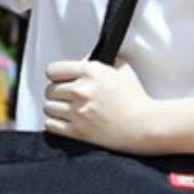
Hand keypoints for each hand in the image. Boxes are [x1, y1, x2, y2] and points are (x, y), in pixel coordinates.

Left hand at [43, 59, 158, 153]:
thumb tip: (81, 61)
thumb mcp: (122, 69)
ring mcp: (78, 112)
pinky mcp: (78, 131)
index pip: (53, 69)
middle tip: (66, 96)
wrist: (145, 125)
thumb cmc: (136, 99)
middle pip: (49, 90)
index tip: (60, 79)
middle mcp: (81, 90)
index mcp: (91, 72)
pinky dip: (55, 123)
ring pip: (48, 107)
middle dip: (56, 92)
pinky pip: (51, 125)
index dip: (56, 75)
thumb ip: (99, 62)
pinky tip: (65, 121)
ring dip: (55, 108)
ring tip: (66, 109)